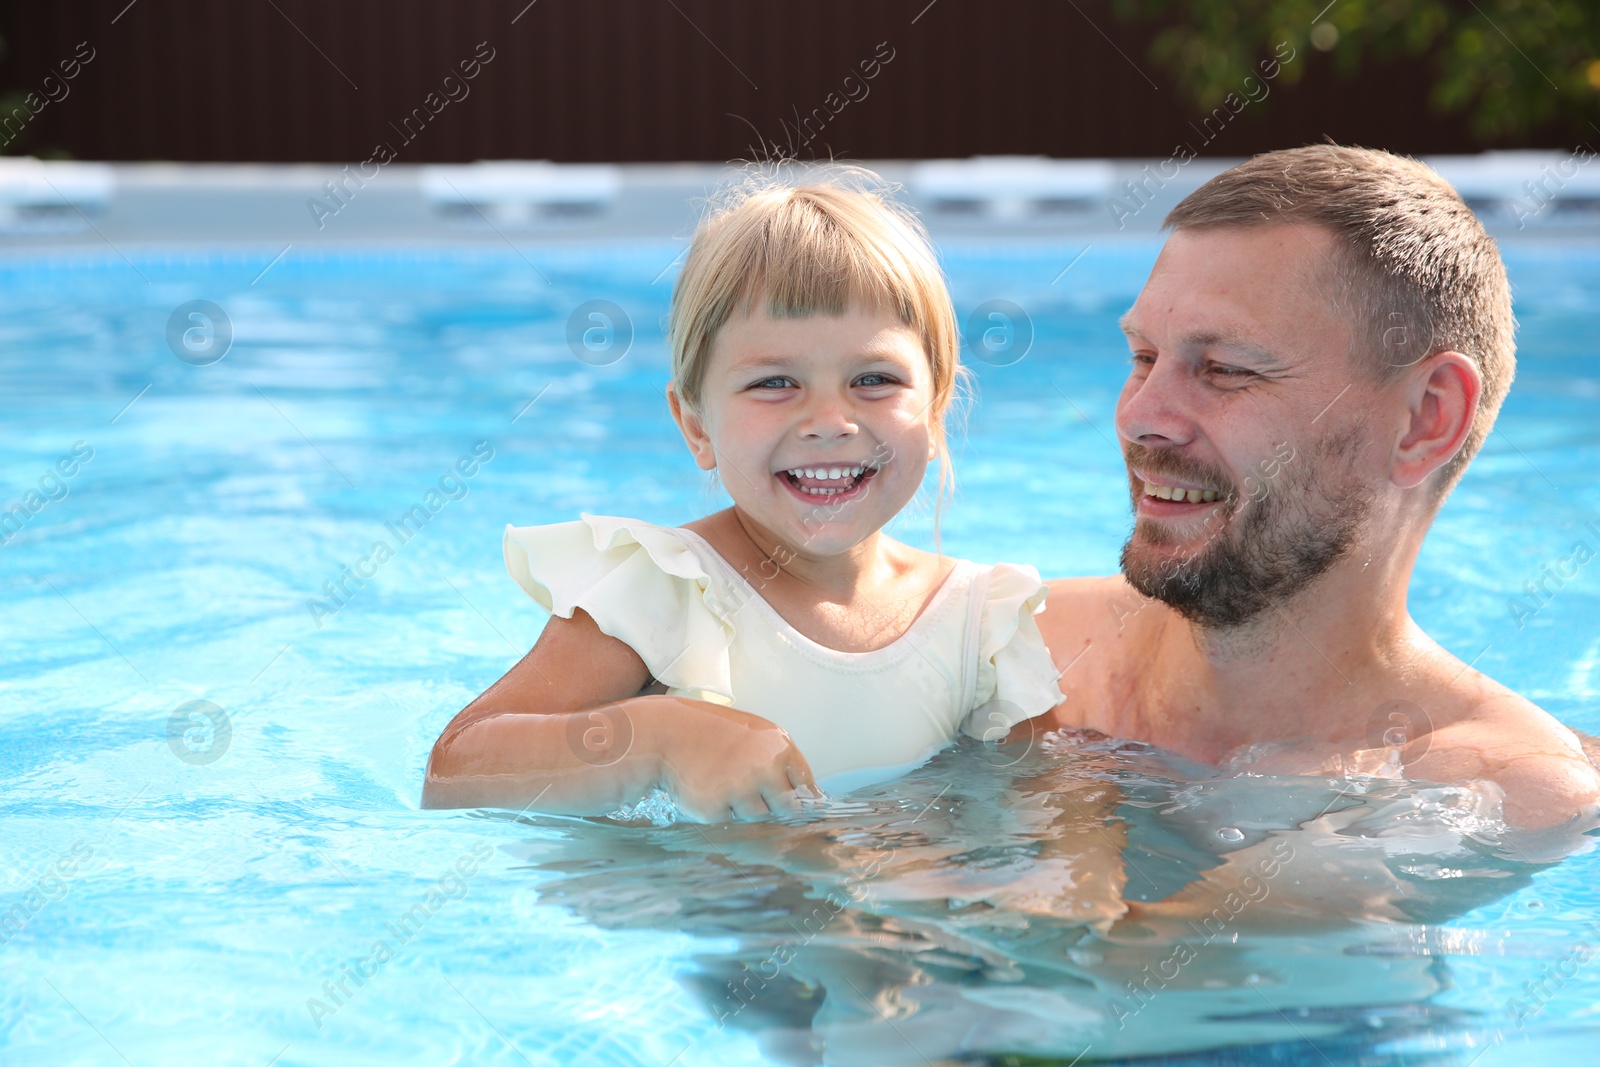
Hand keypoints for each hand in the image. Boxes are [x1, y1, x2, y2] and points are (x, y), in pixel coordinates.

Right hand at [641, 697, 819, 822]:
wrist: (667, 734)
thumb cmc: (714, 732)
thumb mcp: (756, 734)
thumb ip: (782, 760)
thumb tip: (811, 798)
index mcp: (779, 747)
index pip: (805, 785)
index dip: (798, 794)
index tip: (791, 799)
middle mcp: (764, 768)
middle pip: (787, 808)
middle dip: (773, 804)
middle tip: (750, 788)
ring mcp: (739, 789)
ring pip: (758, 817)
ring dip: (744, 806)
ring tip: (724, 780)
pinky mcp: (716, 808)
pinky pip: (730, 820)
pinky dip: (721, 809)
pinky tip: (707, 787)